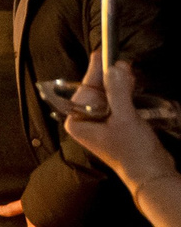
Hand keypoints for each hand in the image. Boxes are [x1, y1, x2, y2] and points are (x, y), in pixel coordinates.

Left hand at [64, 54, 174, 193]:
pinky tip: (133, 86)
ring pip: (107, 93)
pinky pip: (116, 101)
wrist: (151, 173)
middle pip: (95, 89)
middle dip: (110, 76)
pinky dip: (125, 93)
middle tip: (124, 64)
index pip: (85, 88)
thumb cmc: (133, 150)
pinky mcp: (113, 123)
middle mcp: (83, 120)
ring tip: (131, 74)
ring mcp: (98, 122)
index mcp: (77, 121)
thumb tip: (115, 67)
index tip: (104, 53)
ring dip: (119, 83)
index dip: (96, 70)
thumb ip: (118, 91)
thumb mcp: (126, 118)